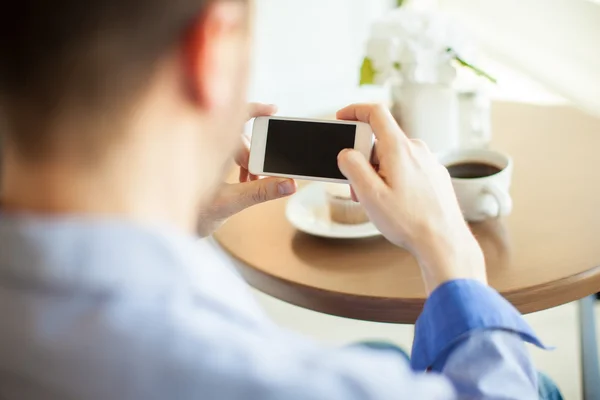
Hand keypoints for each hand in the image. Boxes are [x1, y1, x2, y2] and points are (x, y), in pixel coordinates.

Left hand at [197, 103, 296, 236]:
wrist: (165, 228)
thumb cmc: (189, 214)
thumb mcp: (231, 203)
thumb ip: (261, 192)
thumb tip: (288, 184)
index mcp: (205, 144)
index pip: (234, 114)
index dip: (255, 108)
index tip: (273, 110)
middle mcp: (201, 142)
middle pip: (237, 133)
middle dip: (252, 152)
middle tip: (255, 176)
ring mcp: (200, 150)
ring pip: (232, 143)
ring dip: (246, 159)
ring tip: (248, 180)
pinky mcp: (200, 159)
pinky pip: (225, 151)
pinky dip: (238, 162)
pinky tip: (242, 179)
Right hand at [336, 103, 485, 293]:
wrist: (444, 242)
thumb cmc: (409, 222)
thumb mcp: (369, 195)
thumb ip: (353, 167)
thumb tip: (346, 153)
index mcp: (399, 149)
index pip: (376, 113)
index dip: (355, 110)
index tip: (342, 118)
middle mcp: (417, 149)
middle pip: (381, 142)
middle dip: (363, 160)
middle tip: (357, 188)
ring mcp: (429, 162)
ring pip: (394, 157)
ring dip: (379, 173)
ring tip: (378, 202)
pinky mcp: (435, 175)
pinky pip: (408, 168)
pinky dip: (395, 179)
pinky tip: (396, 203)